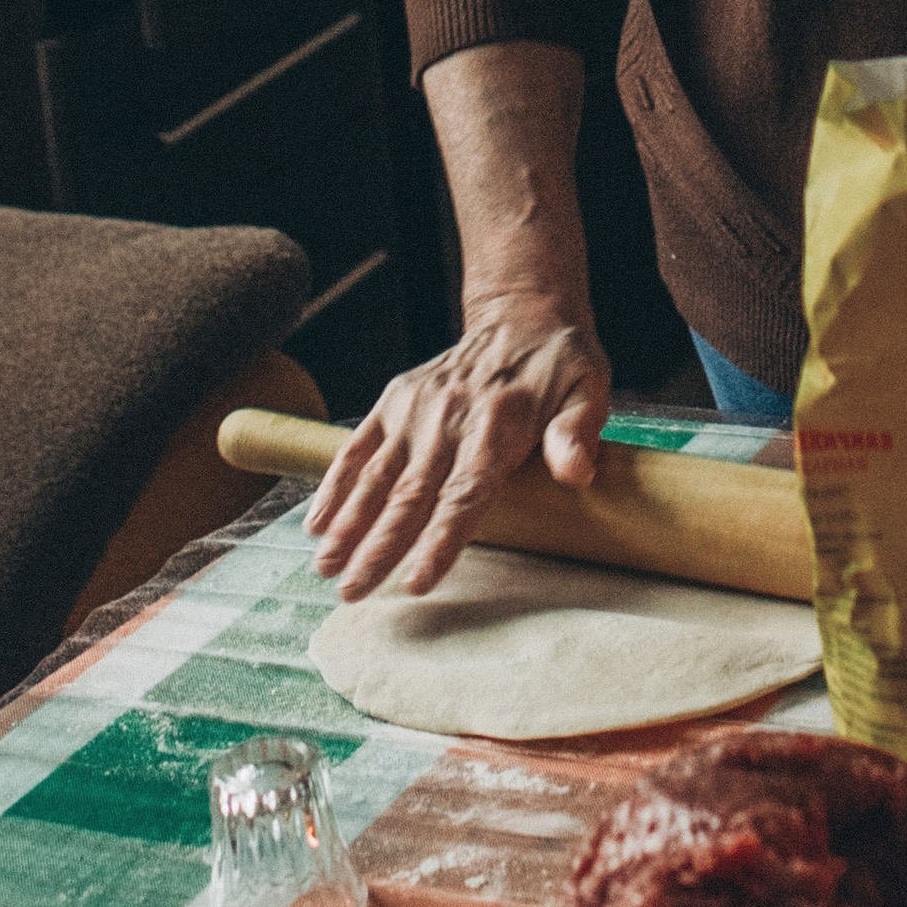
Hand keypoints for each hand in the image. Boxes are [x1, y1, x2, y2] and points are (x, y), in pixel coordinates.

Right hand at [305, 291, 610, 601]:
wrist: (521, 314)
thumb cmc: (559, 367)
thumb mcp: (588, 391)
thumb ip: (576, 434)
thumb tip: (576, 473)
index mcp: (498, 426)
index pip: (465, 494)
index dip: (439, 540)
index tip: (415, 583)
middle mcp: (449, 418)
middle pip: (411, 495)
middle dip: (378, 547)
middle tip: (351, 591)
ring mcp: (417, 408)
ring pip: (377, 475)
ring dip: (349, 523)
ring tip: (325, 566)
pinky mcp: (395, 399)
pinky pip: (359, 445)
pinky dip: (336, 483)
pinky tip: (318, 522)